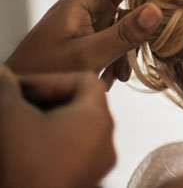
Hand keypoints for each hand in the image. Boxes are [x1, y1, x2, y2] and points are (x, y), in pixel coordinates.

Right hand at [0, 65, 115, 187]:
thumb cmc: (22, 167)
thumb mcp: (10, 117)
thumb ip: (7, 88)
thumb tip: (2, 73)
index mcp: (99, 119)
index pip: (85, 80)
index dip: (50, 78)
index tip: (19, 87)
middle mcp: (105, 142)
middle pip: (80, 105)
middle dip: (43, 100)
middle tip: (12, 104)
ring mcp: (96, 167)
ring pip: (72, 131)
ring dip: (42, 122)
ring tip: (13, 126)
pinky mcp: (82, 182)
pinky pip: (68, 153)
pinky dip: (47, 144)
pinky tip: (20, 148)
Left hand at [5, 0, 161, 89]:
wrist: (22, 99)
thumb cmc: (43, 75)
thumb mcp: (87, 56)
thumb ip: (124, 35)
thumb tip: (158, 9)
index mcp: (80, 0)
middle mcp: (86, 6)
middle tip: (174, 3)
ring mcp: (88, 24)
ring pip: (124, 15)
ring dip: (135, 35)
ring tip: (136, 59)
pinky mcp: (89, 41)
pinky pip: (116, 37)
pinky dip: (123, 53)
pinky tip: (120, 76)